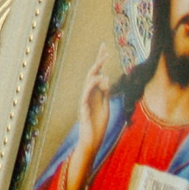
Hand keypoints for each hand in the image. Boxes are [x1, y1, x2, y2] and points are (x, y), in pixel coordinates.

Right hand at [63, 49, 114, 189]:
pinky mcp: (83, 109)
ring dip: (96, 71)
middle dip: (98, 61)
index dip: (100, 61)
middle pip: (92, 74)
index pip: (98, 74)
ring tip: (104, 62)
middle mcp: (88, 95)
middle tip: (104, 49)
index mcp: (95, 93)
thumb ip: (105, 94)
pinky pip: (86, 94)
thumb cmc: (98, 126)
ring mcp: (84, 101)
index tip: (104, 47)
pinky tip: (100, 80)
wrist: (91, 142)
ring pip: (88, 81)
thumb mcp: (106, 107)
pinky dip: (92, 86)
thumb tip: (106, 79)